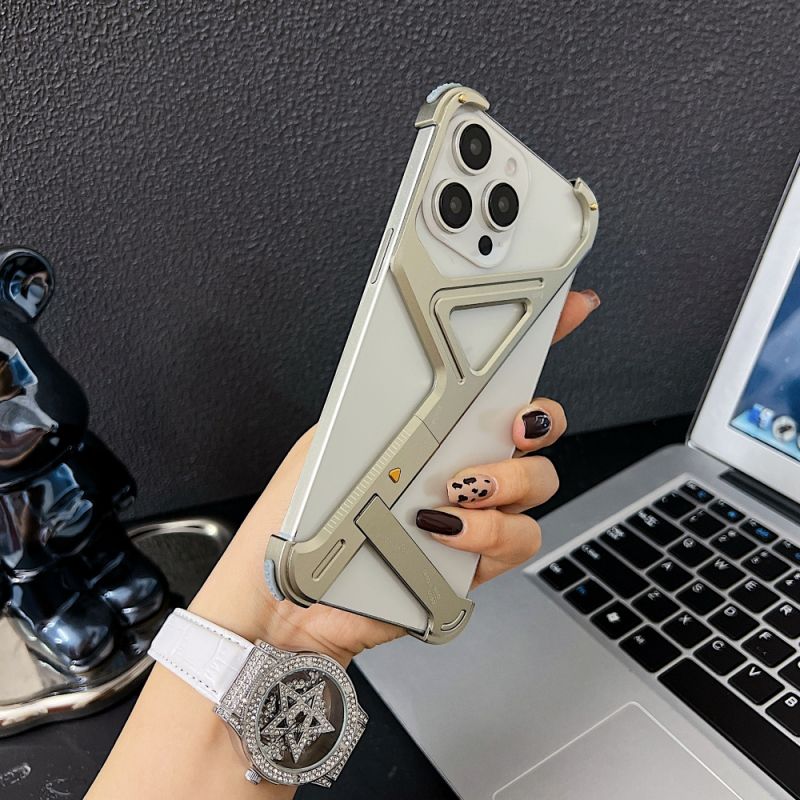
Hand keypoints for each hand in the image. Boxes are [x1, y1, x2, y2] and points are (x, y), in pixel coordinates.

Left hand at [189, 289, 599, 664]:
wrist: (288, 598)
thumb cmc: (301, 518)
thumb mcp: (330, 441)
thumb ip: (376, 405)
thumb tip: (413, 370)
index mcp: (433, 427)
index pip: (497, 376)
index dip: (541, 338)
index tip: (571, 305)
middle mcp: (463, 464)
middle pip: (537, 430)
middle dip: (538, 421)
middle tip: (511, 425)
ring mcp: (475, 513)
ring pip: (538, 484)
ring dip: (506, 480)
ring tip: (456, 489)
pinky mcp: (474, 561)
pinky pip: (517, 539)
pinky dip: (488, 531)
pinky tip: (445, 529)